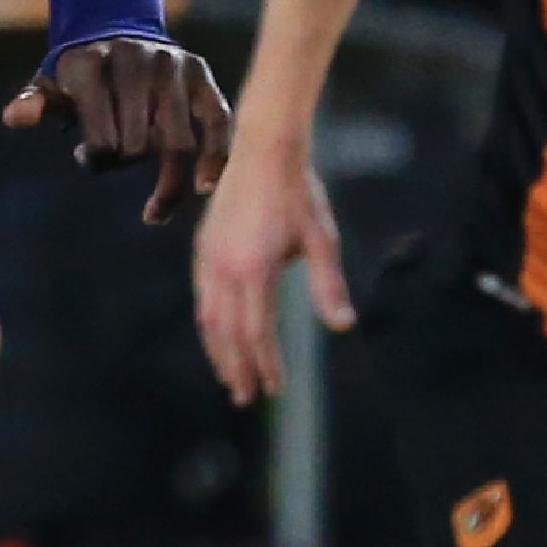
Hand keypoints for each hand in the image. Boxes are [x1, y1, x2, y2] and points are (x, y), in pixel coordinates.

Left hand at [5, 34, 231, 219]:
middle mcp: (137, 60)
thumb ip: (36, 103)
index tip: (86, 156)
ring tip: (155, 212)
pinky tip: (203, 188)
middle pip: (139, 145)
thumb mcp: (51, 85)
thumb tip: (14, 117)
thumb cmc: (79, 76)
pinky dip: (214, 158)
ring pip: (178, 143)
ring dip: (168, 186)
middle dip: (126, 162)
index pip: (102, 138)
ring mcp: (173, 67)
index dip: (96, 159)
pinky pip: (217, 123)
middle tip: (116, 158)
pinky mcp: (201, 76)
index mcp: (93, 63)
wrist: (117, 33)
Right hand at [190, 140, 351, 402]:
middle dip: (237, 368)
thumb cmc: (299, 194)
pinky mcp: (203, 248)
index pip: (257, 332)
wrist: (264, 148)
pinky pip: (203, 297)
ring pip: (209, 318)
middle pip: (228, 333)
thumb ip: (328, 285)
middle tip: (246, 398)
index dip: (266, 364)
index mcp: (254, 269)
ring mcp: (209, 258)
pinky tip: (219, 335)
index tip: (275, 389)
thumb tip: (344, 326)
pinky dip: (210, 325)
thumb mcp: (321, 240)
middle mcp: (224, 268)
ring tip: (229, 376)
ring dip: (219, 351)